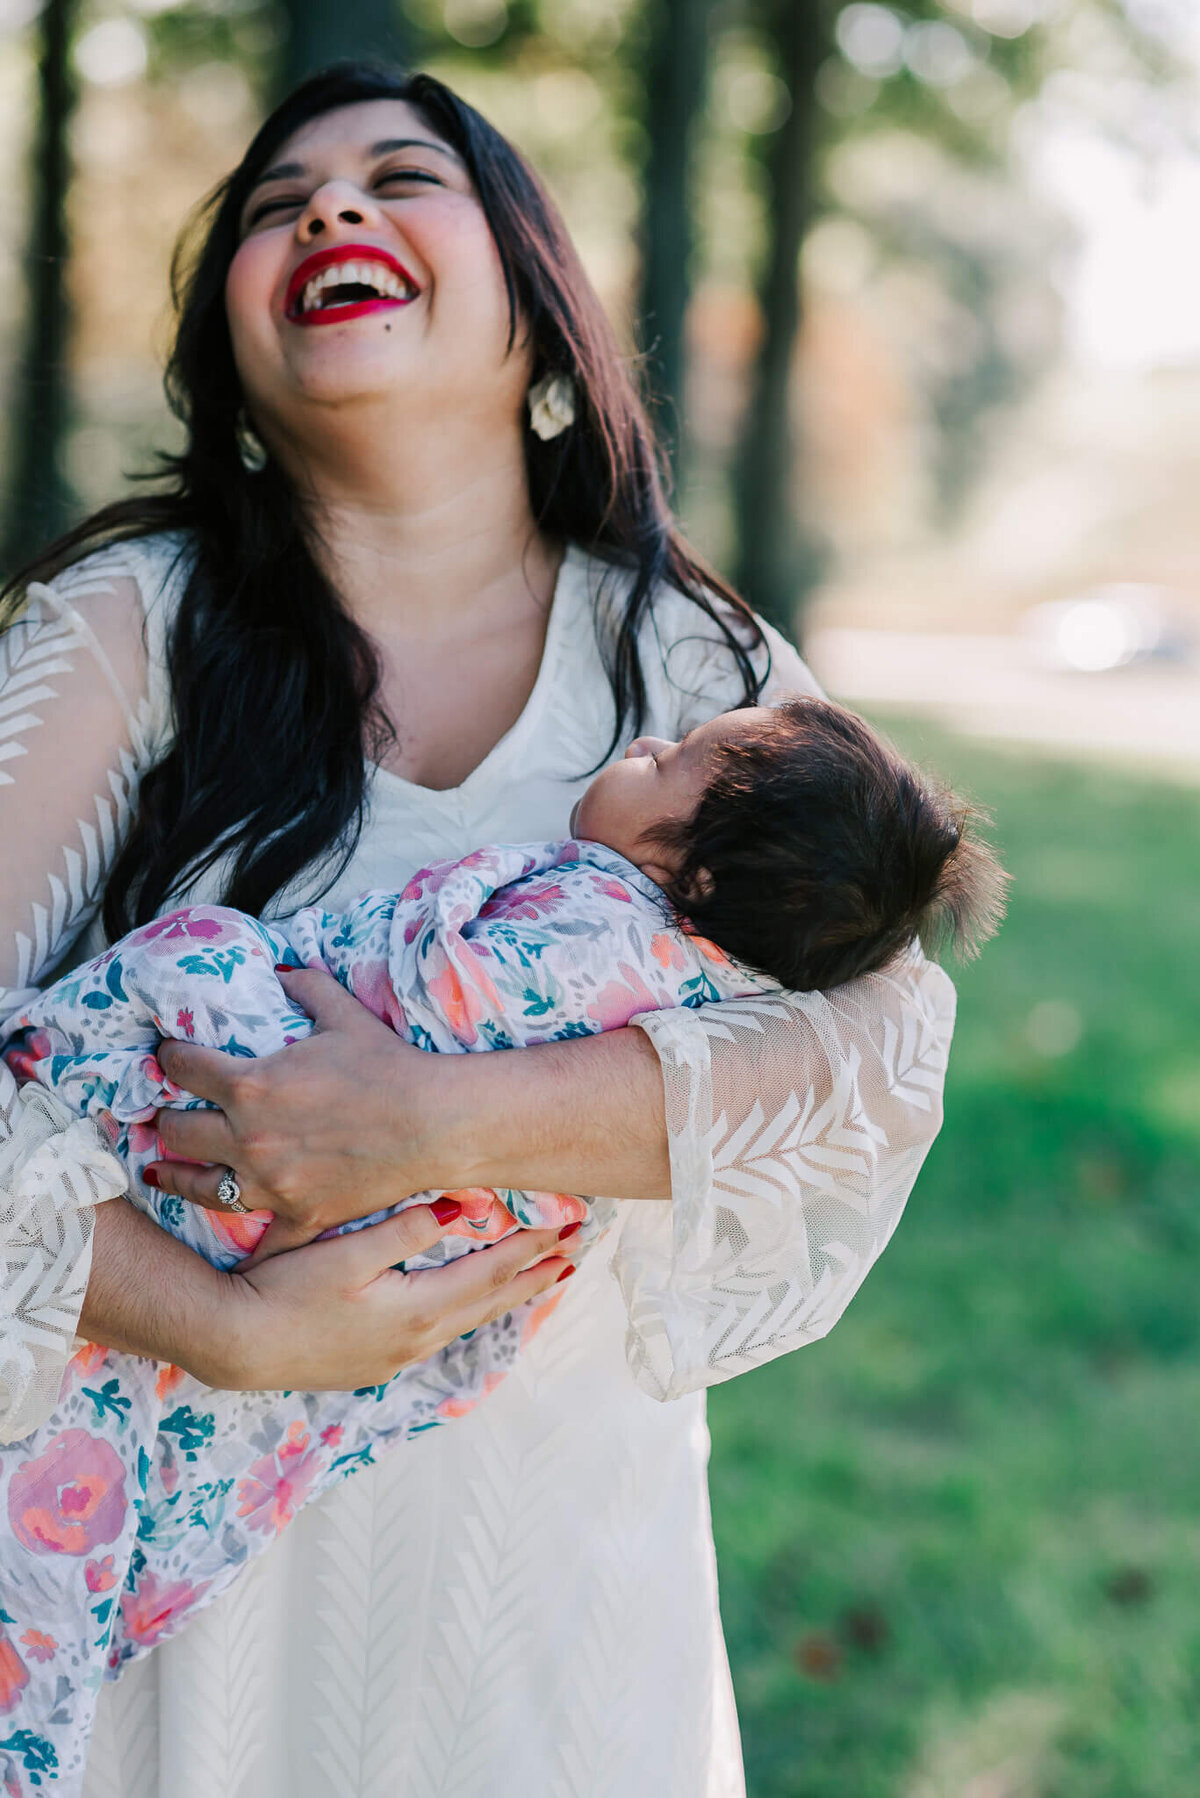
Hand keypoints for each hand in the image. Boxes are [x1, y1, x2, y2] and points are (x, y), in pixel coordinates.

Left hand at [147, 967, 463, 1239]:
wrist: (435, 1123)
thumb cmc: (390, 1065)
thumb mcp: (342, 1013)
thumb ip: (304, 986)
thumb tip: (280, 970)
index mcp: (251, 1086)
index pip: (182, 1067)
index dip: (169, 1056)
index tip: (168, 1056)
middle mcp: (249, 1139)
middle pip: (178, 1130)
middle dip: (166, 1116)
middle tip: (162, 1112)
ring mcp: (271, 1184)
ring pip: (199, 1186)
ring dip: (175, 1173)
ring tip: (159, 1169)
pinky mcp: (300, 1215)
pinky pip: (261, 1240)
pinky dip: (246, 1242)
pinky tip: (229, 1244)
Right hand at [213, 1200, 578, 1390]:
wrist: (235, 1345)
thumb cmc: (284, 1292)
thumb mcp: (345, 1253)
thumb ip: (404, 1230)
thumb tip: (460, 1209)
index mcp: (417, 1312)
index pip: (490, 1274)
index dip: (530, 1249)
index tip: (565, 1228)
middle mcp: (416, 1340)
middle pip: (490, 1303)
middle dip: (533, 1276)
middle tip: (572, 1254)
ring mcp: (395, 1356)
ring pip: (467, 1320)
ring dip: (504, 1296)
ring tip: (535, 1279)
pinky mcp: (374, 1362)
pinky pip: (441, 1331)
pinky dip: (469, 1310)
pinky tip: (468, 1305)